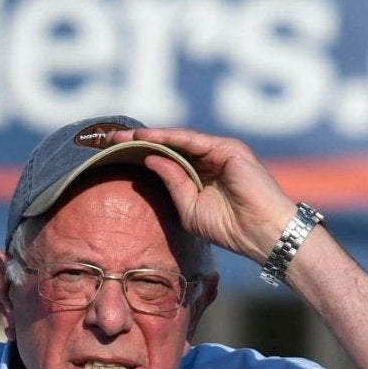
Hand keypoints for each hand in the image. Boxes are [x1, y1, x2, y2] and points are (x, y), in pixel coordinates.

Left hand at [107, 126, 298, 262]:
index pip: (166, 158)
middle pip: (168, 144)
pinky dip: (168, 137)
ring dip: (149, 135)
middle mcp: (209, 159)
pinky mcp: (227, 148)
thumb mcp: (189, 208)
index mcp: (200, 174)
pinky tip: (146, 137)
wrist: (260, 233)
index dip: (140, 153)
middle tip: (107, 137)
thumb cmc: (229, 227)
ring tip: (121, 135)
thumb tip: (150, 158)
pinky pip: (191, 140)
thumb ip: (172, 182)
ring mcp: (219, 151)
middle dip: (138, 140)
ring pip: (177, 139)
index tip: (111, 152)